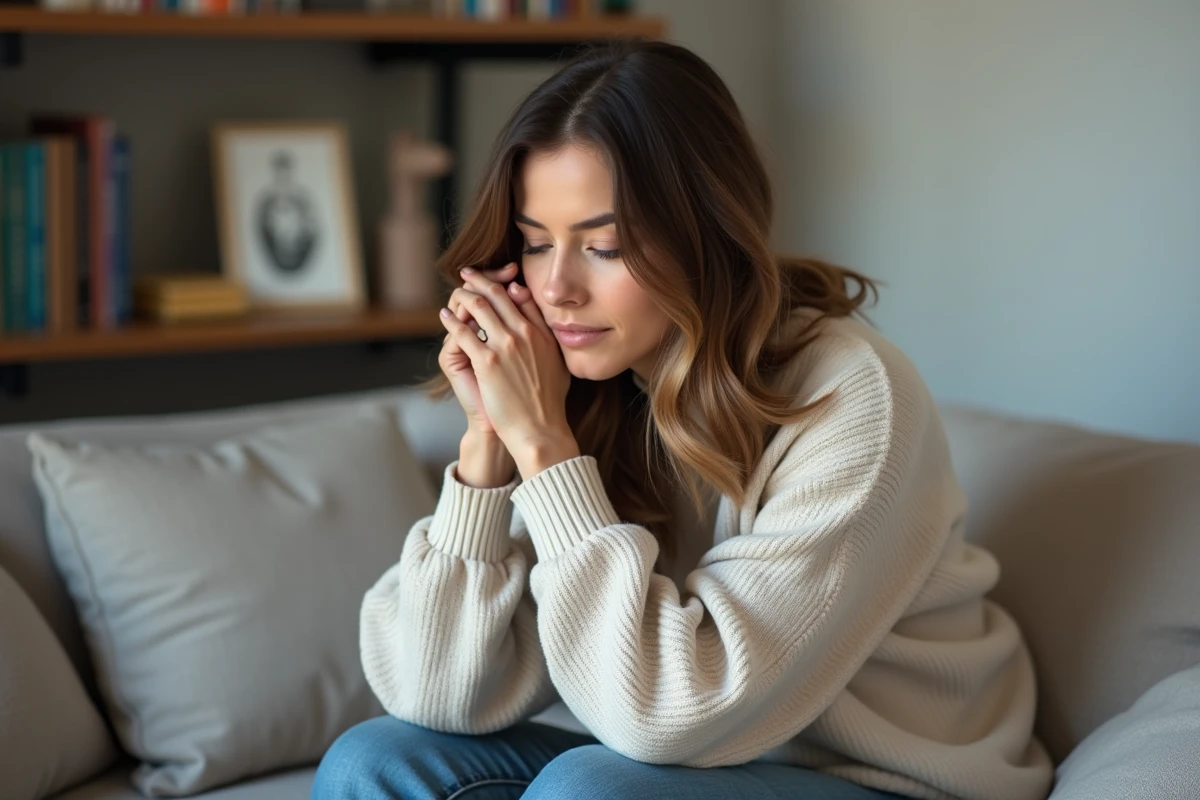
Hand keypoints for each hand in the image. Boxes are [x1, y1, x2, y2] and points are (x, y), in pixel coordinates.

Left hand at [440, 263, 578, 476]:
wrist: (540, 430)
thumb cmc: (549, 404)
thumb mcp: (559, 366)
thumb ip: (550, 341)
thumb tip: (540, 324)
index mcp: (542, 334)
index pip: (521, 296)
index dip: (504, 284)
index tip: (494, 279)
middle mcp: (525, 333)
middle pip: (498, 294)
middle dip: (480, 280)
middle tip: (468, 274)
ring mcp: (505, 345)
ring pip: (478, 306)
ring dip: (462, 295)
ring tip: (455, 292)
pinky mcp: (486, 361)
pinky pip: (463, 331)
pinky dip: (451, 320)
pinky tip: (445, 316)